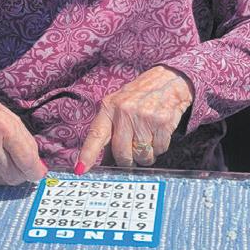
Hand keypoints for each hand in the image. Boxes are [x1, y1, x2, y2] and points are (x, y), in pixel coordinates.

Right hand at [0, 87, 47, 184]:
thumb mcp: (12, 119)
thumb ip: (27, 144)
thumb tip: (38, 170)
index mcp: (3, 127)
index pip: (26, 160)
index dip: (35, 170)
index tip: (38, 172)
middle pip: (14, 176)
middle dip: (22, 174)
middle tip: (21, 165)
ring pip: (1, 182)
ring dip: (8, 175)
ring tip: (4, 159)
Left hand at [76, 65, 193, 171]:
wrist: (169, 80)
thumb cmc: (141, 96)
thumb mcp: (120, 105)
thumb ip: (111, 129)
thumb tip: (104, 161)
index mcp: (109, 106)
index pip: (96, 134)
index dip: (87, 154)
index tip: (80, 169)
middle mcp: (124, 111)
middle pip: (121, 153)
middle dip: (128, 160)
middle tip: (133, 152)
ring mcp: (143, 116)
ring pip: (142, 155)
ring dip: (146, 154)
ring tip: (148, 137)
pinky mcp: (161, 122)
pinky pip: (159, 150)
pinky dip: (160, 147)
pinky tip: (159, 133)